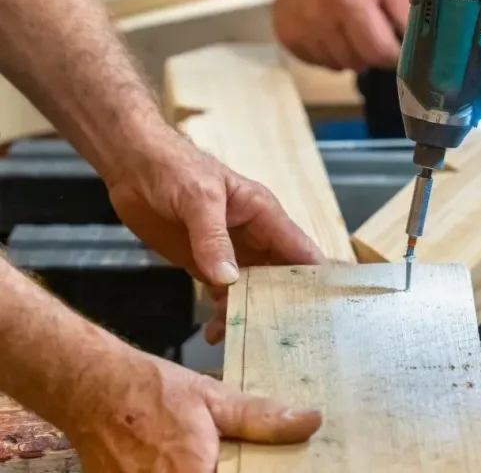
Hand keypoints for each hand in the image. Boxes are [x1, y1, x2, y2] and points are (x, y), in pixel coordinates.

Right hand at [67, 346, 320, 471]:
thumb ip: (261, 418)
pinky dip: (182, 471)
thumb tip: (310, 421)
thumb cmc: (153, 392)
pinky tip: (185, 458)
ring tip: (208, 453)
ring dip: (208, 469)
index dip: (259, 472)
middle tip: (237, 455)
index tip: (272, 464)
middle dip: (229, 468)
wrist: (91, 390)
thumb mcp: (214, 399)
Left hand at [105, 129, 323, 343]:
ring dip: (247, 315)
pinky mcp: (204, 263)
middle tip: (282, 340)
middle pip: (280, 277)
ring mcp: (229, 252)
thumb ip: (213, 239)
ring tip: (236, 338)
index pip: (300, 250)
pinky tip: (215, 333)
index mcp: (264, 215)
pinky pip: (221, 294)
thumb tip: (229, 280)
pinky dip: (221, 314)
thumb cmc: (172, 167)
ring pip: (251, 291)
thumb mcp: (198, 198)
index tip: (323, 312)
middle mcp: (254, 236)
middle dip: (283, 306)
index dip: (315, 279)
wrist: (131, 164)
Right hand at [269, 0, 409, 70]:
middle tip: (370, 31)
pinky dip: (327, 53)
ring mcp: (300, 30)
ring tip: (348, 28)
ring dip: (348, 54)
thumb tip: (415, 49)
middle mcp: (321, 21)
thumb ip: (405, 14)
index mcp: (351, 3)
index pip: (380, 53)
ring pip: (337, 66)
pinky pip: (316, 62)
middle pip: (359, 63)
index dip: (393, 54)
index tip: (395, 45)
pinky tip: (329, 30)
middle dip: (370, 52)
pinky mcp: (286, 36)